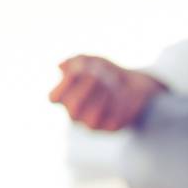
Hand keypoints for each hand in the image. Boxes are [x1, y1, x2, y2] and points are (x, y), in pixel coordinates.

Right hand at [48, 55, 166, 130]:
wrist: (134, 84)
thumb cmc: (106, 73)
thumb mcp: (92, 61)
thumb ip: (76, 61)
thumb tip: (61, 67)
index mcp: (66, 97)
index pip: (54, 98)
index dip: (63, 85)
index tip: (75, 71)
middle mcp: (77, 113)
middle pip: (73, 108)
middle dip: (84, 89)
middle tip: (96, 75)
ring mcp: (93, 122)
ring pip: (90, 118)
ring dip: (99, 96)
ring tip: (109, 83)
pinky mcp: (111, 127)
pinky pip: (109, 121)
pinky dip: (113, 105)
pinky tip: (118, 94)